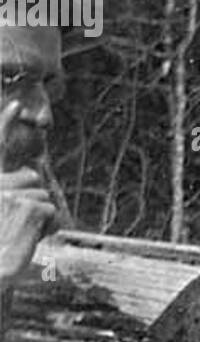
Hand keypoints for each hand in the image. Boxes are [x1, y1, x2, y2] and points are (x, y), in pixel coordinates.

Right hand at [0, 103, 56, 286]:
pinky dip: (49, 227)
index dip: (4, 123)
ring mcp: (11, 195)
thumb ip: (14, 201)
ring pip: (45, 197)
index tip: (16, 104)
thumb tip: (35, 195)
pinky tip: (33, 237)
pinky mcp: (28, 207)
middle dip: (35, 200)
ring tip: (23, 234)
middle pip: (33, 179)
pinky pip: (53, 212)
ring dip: (42, 217)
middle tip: (22, 224)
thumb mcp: (4, 217)